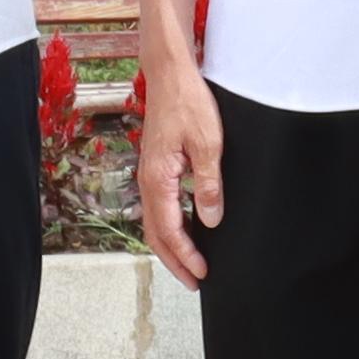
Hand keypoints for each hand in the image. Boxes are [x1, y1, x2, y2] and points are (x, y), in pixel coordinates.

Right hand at [130, 57, 227, 284]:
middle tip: (194, 282)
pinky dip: (169, 226)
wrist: (170, 76)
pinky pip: (158, 207)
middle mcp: (148, 181)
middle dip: (174, 261)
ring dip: (170, 246)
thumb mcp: (209, 143)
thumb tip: (210, 220)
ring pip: (154, 222)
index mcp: (158, 178)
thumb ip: (208, 183)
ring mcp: (149, 175)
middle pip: (156, 234)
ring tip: (189, 265)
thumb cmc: (189, 103)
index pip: (170, 229)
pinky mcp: (155, 167)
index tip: (202, 273)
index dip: (186, 255)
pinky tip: (186, 230)